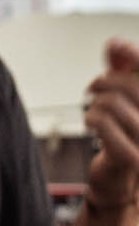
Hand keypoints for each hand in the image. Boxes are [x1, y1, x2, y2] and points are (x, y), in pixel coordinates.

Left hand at [84, 38, 138, 212]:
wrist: (125, 181)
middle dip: (104, 81)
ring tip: (96, 112)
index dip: (135, 55)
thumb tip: (116, 44)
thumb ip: (125, 69)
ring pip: (112, 102)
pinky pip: (102, 122)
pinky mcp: (135, 159)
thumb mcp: (129, 100)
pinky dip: (91, 117)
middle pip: (131, 86)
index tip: (116, 47)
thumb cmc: (129, 135)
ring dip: (96, 104)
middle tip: (93, 88)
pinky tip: (92, 123)